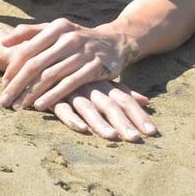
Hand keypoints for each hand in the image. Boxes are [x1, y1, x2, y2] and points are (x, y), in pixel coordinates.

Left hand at [0, 18, 130, 111]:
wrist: (116, 42)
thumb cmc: (78, 38)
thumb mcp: (57, 29)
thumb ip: (30, 33)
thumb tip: (3, 42)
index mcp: (56, 28)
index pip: (28, 49)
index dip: (13, 68)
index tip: (2, 84)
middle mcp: (69, 38)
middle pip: (36, 64)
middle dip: (18, 84)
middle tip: (5, 100)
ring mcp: (83, 53)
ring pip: (51, 75)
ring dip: (32, 93)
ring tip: (19, 106)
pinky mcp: (96, 67)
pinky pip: (70, 83)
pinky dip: (53, 95)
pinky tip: (40, 106)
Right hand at [43, 80, 158, 142]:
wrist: (41, 56)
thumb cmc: (76, 73)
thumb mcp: (100, 80)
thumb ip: (121, 90)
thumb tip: (147, 101)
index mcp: (104, 83)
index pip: (125, 100)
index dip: (139, 115)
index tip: (154, 133)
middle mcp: (91, 87)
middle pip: (111, 105)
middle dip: (124, 122)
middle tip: (137, 140)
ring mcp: (72, 91)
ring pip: (89, 108)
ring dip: (101, 123)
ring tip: (113, 137)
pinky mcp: (53, 97)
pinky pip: (63, 108)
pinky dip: (72, 118)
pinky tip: (82, 129)